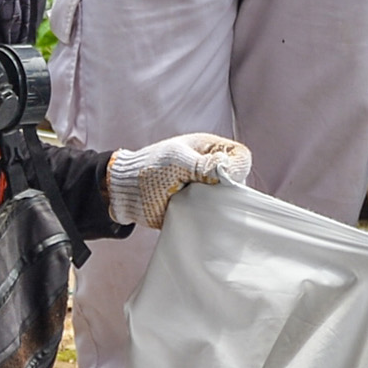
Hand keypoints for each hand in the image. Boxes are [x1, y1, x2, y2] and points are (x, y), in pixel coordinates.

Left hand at [107, 133, 249, 227]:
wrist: (126, 194)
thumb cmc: (149, 169)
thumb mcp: (176, 161)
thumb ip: (202, 165)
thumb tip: (227, 171)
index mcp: (210, 149)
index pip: (240, 157)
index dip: (236, 169)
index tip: (222, 180)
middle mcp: (213, 170)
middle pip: (239, 181)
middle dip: (227, 190)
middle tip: (206, 193)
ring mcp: (208, 190)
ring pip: (229, 201)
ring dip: (217, 205)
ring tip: (198, 204)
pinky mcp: (201, 208)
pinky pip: (215, 216)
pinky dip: (210, 218)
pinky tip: (198, 216)